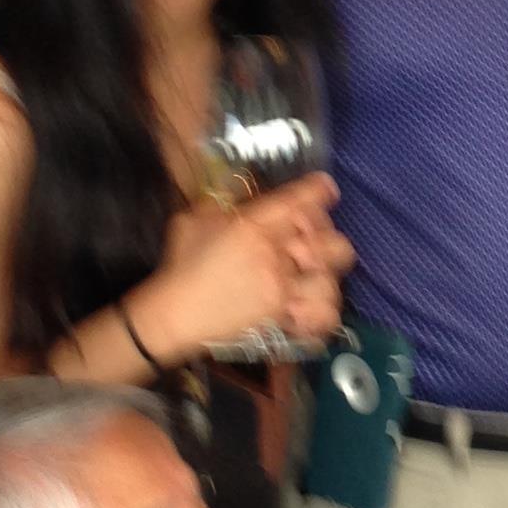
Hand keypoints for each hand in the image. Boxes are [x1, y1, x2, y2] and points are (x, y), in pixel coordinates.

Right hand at [156, 177, 350, 354]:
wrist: (175, 314)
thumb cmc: (181, 264)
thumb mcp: (195, 218)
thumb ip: (223, 202)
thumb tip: (244, 192)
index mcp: (255, 226)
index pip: (299, 201)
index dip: (319, 190)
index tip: (325, 188)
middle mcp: (276, 256)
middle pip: (330, 242)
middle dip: (326, 236)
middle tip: (310, 238)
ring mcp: (282, 290)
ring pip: (331, 280)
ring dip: (325, 275)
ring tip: (312, 273)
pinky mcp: (281, 318)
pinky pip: (321, 317)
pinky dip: (321, 313)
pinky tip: (310, 304)